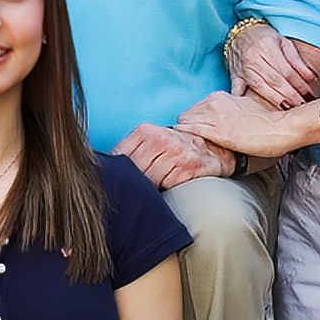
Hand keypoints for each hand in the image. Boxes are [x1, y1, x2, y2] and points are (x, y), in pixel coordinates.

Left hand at [111, 123, 235, 190]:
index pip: (119, 156)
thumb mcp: (151, 142)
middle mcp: (161, 139)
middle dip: (134, 181)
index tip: (123, 178)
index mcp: (146, 131)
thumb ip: (130, 152)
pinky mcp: (190, 167)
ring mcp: (176, 153)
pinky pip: (168, 185)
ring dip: (150, 187)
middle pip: (134, 170)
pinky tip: (171, 183)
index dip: (119, 171)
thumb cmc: (177, 148)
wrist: (212, 148)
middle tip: (137, 186)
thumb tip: (106, 169)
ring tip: (156, 184)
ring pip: (150, 179)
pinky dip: (168, 188)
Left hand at [178, 90, 301, 158]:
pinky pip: (191, 129)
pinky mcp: (218, 132)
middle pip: (188, 113)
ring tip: (184, 143)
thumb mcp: (248, 109)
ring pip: (185, 120)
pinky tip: (183, 140)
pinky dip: (185, 134)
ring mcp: (216, 117)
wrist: (283, 128)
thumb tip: (228, 118)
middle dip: (187, 125)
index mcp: (222, 98)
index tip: (196, 128)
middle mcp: (216, 103)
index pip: (197, 107)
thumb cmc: (271, 122)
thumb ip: (234, 111)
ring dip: (184, 130)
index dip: (194, 119)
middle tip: (188, 137)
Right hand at [228, 22, 319, 109]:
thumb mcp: (284, 42)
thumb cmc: (265, 38)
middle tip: (300, 105)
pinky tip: (251, 111)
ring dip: (274, 99)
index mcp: (267, 47)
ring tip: (287, 108)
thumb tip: (312, 77)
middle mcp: (253, 57)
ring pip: (259, 86)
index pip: (286, 69)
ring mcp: (242, 68)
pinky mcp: (235, 76)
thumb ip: (297, 60)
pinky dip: (242, 99)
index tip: (308, 94)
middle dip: (289, 94)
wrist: (241, 33)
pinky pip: (237, 89)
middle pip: (274, 79)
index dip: (298, 83)